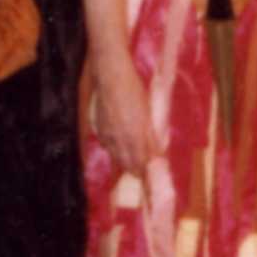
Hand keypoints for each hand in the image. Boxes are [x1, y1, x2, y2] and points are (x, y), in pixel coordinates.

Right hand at [89, 59, 157, 175]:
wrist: (111, 77)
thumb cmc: (134, 91)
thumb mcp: (147, 112)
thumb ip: (150, 135)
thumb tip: (156, 152)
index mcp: (135, 134)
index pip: (141, 161)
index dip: (145, 172)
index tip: (150, 179)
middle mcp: (120, 137)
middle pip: (128, 162)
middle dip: (135, 171)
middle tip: (141, 176)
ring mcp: (108, 134)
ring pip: (117, 156)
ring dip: (125, 163)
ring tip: (131, 169)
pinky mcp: (100, 129)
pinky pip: (108, 146)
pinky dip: (115, 151)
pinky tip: (118, 151)